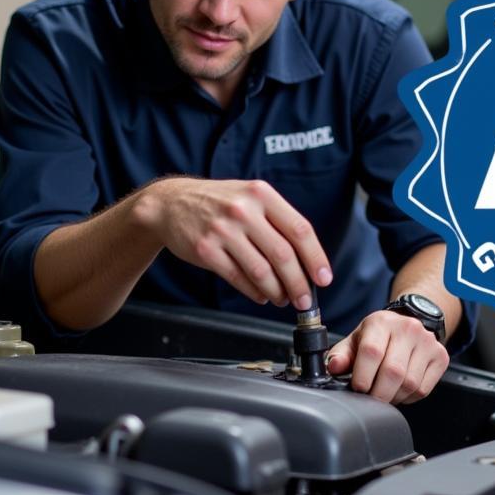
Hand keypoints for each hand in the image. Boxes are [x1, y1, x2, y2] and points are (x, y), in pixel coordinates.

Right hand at [138, 177, 331, 307]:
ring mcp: (222, 230)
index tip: (324, 278)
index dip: (316, 258)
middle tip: (305, 300)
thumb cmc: (217, 202)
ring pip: (261, 271)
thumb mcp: (249, 196)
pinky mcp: (205, 250)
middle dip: (299, 283)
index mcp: (261, 194)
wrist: (170, 202)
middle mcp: (243, 210)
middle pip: (283, 255)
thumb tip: (306, 260)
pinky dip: (254, 292)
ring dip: (277, 292)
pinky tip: (261, 295)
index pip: (299, 229)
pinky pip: (238, 278)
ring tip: (282, 298)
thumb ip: (277, 221)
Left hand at [326, 310, 448, 403]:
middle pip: (393, 372)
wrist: (407, 324)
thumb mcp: (356, 340)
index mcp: (381, 322)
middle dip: (378, 393)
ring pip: (409, 384)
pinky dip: (408, 397)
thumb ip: (341, 355)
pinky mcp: (440, 356)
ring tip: (385, 392)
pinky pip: (423, 389)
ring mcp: (427, 342)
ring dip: (394, 397)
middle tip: (370, 397)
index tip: (357, 388)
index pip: (372, 352)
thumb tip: (334, 367)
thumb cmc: (378, 336)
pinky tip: (400, 390)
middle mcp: (407, 328)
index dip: (363, 377)